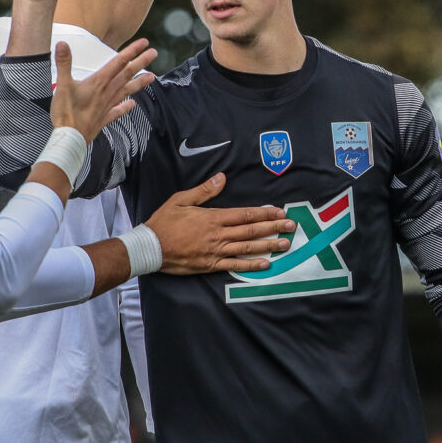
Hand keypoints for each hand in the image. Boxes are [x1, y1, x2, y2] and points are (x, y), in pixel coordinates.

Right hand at [50, 38, 155, 141]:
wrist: (70, 138)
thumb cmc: (66, 112)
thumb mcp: (63, 85)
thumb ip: (64, 63)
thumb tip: (63, 44)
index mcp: (98, 83)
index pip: (118, 63)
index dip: (131, 51)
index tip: (144, 43)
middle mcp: (106, 93)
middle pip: (127, 74)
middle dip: (141, 62)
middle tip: (154, 53)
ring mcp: (107, 106)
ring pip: (126, 91)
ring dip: (139, 82)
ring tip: (152, 77)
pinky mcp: (103, 118)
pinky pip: (118, 111)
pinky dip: (125, 107)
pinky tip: (132, 105)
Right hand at [147, 174, 295, 273]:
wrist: (150, 248)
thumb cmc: (164, 222)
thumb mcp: (181, 200)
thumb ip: (204, 190)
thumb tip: (221, 177)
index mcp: (212, 217)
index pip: (245, 214)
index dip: (264, 213)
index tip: (279, 212)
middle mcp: (218, 235)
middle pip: (251, 230)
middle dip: (273, 228)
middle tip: (291, 226)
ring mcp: (216, 251)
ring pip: (247, 248)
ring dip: (268, 246)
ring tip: (285, 244)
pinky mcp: (211, 265)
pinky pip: (235, 265)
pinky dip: (252, 265)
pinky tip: (266, 264)